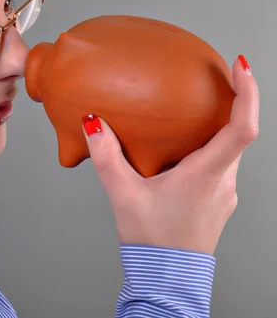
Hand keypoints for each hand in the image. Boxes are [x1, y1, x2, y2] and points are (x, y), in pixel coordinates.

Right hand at [82, 55, 258, 254]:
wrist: (167, 277)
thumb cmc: (152, 240)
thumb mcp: (123, 195)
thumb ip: (107, 157)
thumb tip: (93, 124)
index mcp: (206, 174)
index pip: (243, 127)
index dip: (249, 93)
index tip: (240, 66)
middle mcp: (224, 180)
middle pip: (239, 132)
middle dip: (233, 102)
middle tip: (215, 78)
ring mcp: (224, 191)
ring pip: (229, 149)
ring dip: (218, 127)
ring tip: (193, 111)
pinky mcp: (218, 199)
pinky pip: (220, 164)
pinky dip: (208, 147)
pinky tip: (183, 150)